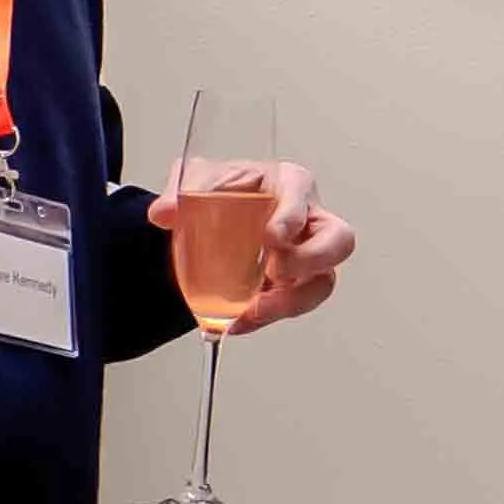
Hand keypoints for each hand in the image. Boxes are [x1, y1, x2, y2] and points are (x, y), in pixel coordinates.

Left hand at [150, 160, 354, 334]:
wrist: (209, 221)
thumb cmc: (221, 192)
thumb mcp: (196, 181)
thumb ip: (180, 192)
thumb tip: (165, 213)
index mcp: (290, 186)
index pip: (303, 197)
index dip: (293, 218)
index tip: (272, 237)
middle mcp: (308, 222)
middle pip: (338, 241)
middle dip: (312, 260)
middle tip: (277, 272)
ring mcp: (305, 257)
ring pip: (321, 283)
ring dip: (290, 301)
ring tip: (254, 310)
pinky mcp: (291, 287)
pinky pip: (291, 307)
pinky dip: (264, 318)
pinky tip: (237, 322)